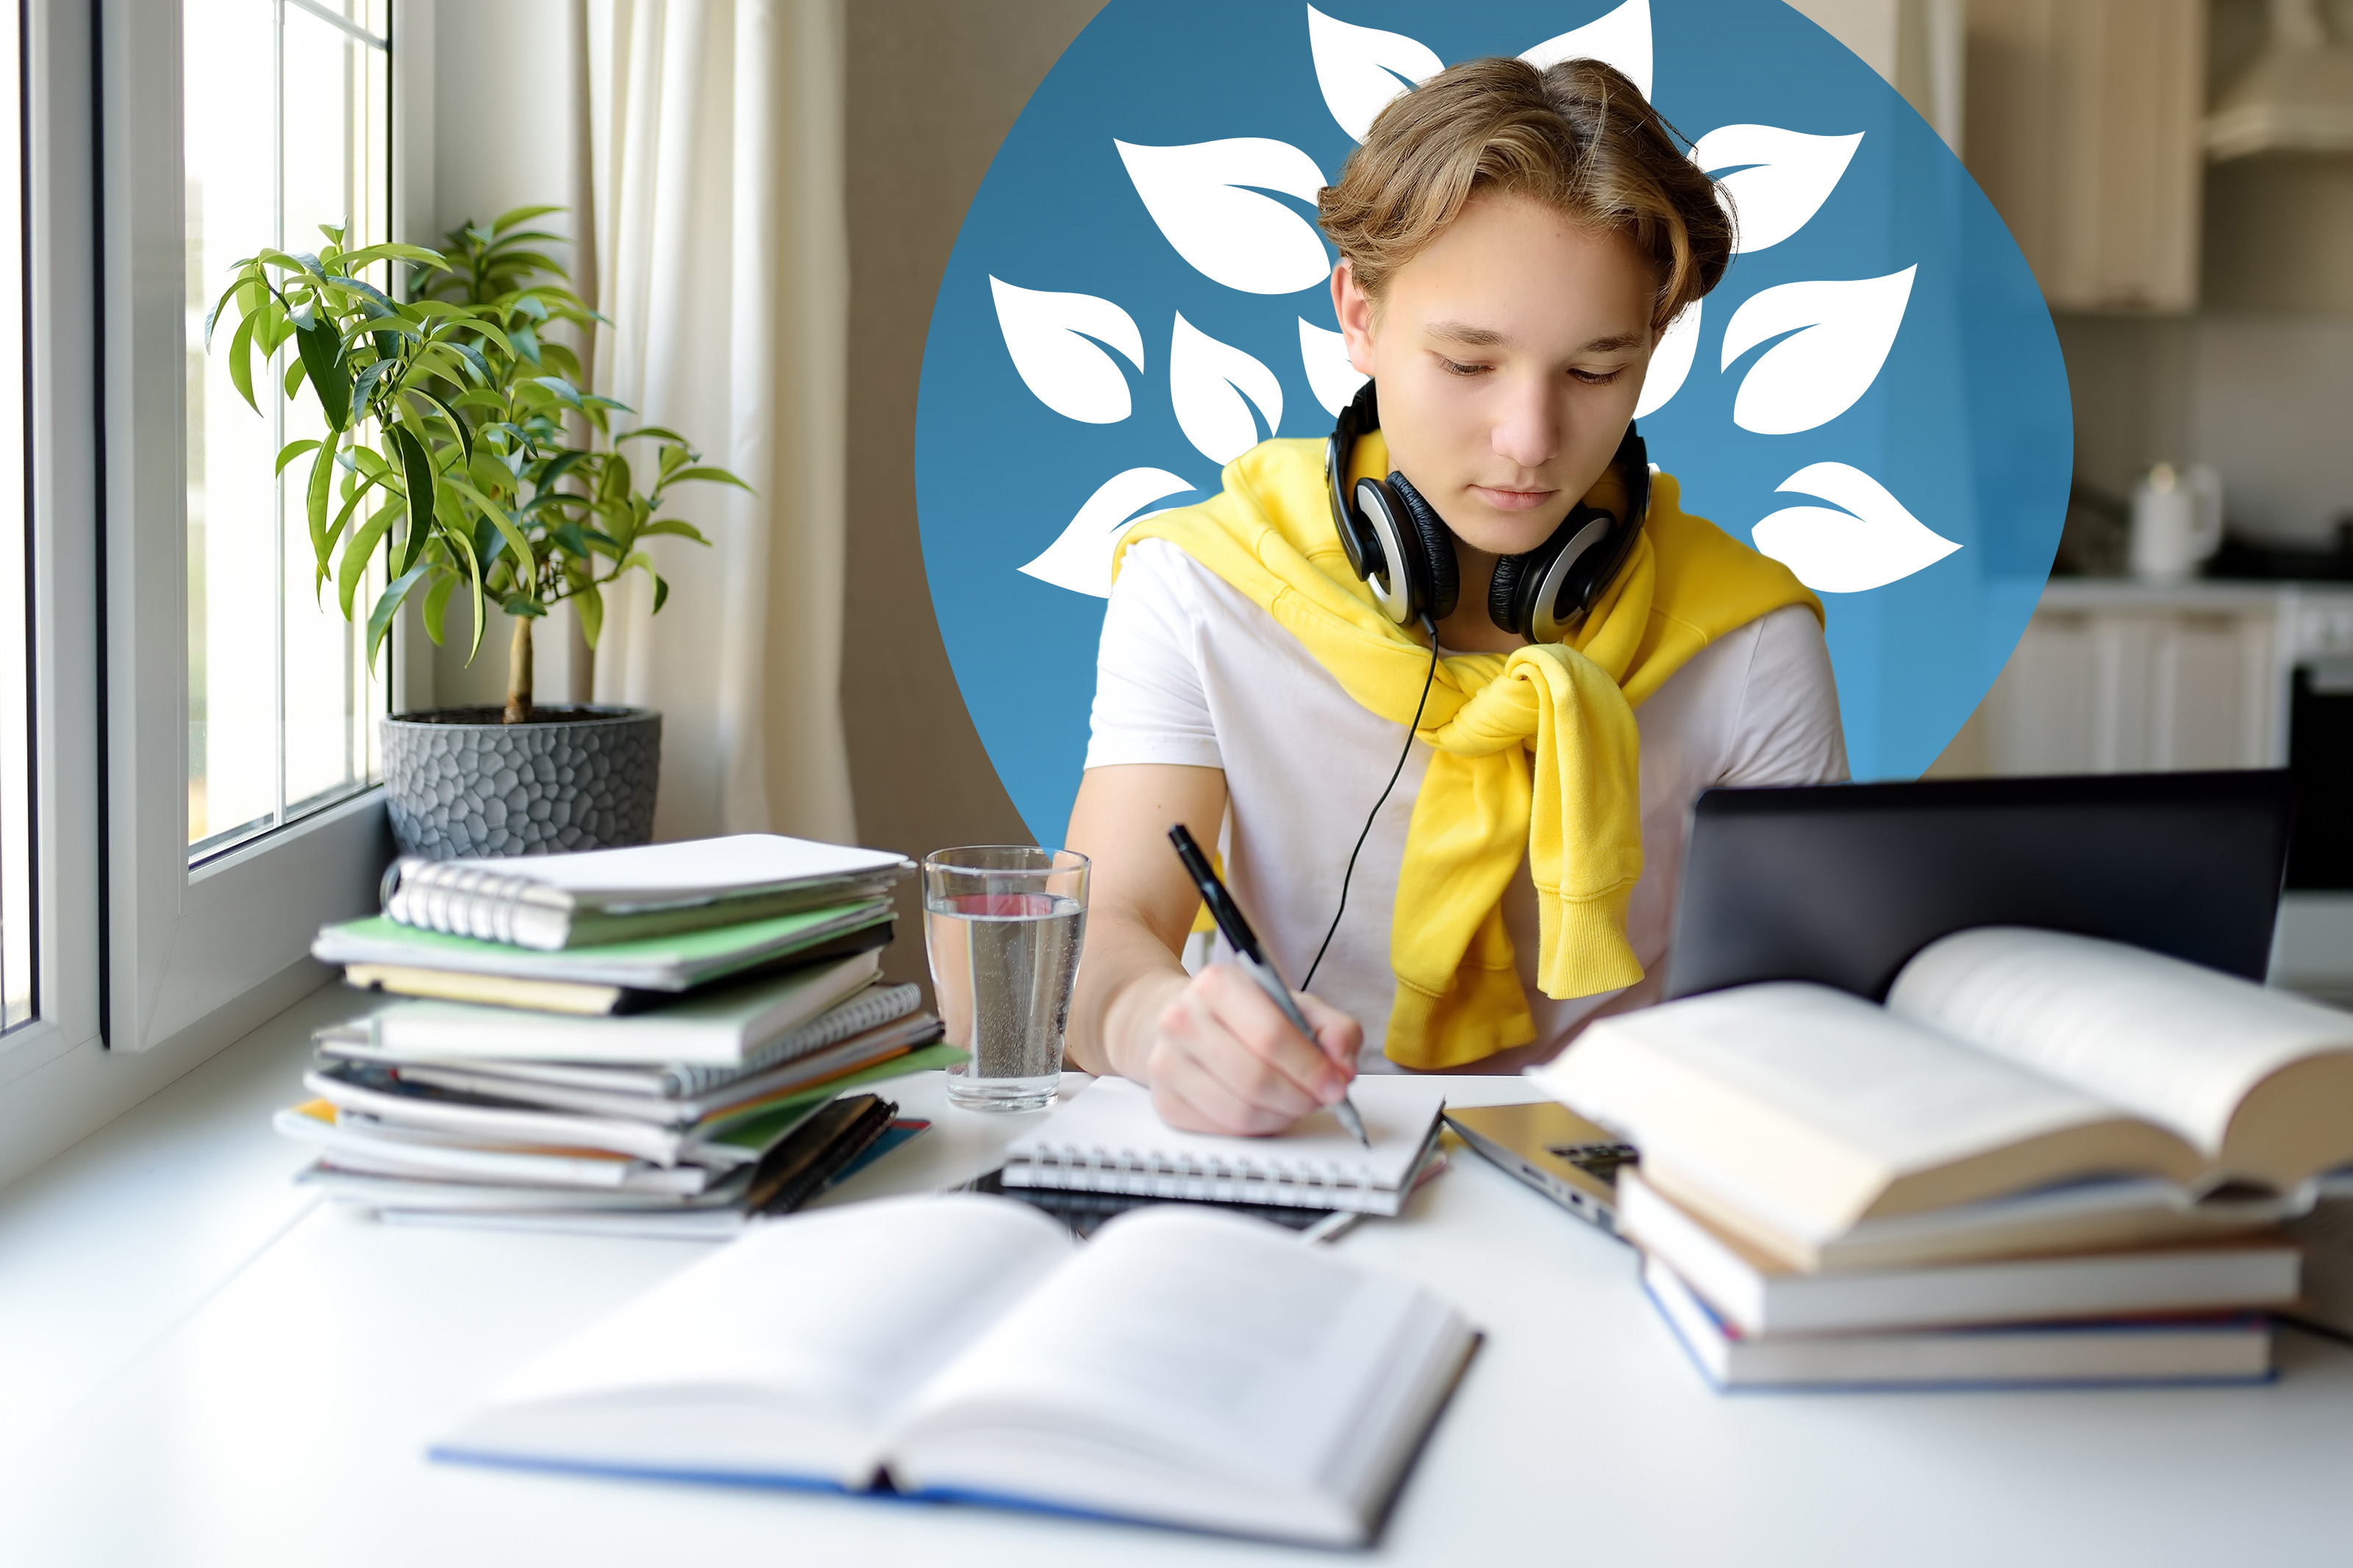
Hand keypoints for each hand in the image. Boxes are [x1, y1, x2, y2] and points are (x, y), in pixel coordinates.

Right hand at [1115, 964, 1363, 1135]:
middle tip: (1320, 1098)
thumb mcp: (1295, 1005)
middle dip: (1300, 1097)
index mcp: (1216, 984)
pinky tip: (1265, 1109)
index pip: (1271, 1035)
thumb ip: (1334, 1029)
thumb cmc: (1244, 1014)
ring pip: (1240, 1112)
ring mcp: (1167, 1063)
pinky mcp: (1165, 1101)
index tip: (1336, 1084)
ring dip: (1281, 1116)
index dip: (1311, 1068)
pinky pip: (1222, 1130)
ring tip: (1295, 1103)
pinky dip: (1255, 1128)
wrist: (1183, 1020)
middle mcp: (1183, 1020)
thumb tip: (1343, 1066)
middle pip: (1255, 1079)